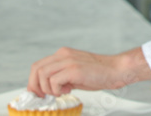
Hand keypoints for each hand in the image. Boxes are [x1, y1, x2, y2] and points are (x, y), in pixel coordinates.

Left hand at [27, 47, 150, 96]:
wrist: (116, 70)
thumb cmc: (99, 73)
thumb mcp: (75, 73)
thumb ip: (61, 76)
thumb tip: (47, 89)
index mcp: (63, 54)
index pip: (38, 66)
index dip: (33, 81)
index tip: (38, 93)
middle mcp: (63, 55)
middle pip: (36, 69)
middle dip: (35, 86)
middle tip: (44, 96)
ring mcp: (68, 60)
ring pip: (42, 75)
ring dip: (48, 89)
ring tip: (61, 92)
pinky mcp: (74, 69)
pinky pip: (54, 81)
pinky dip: (57, 90)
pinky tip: (68, 90)